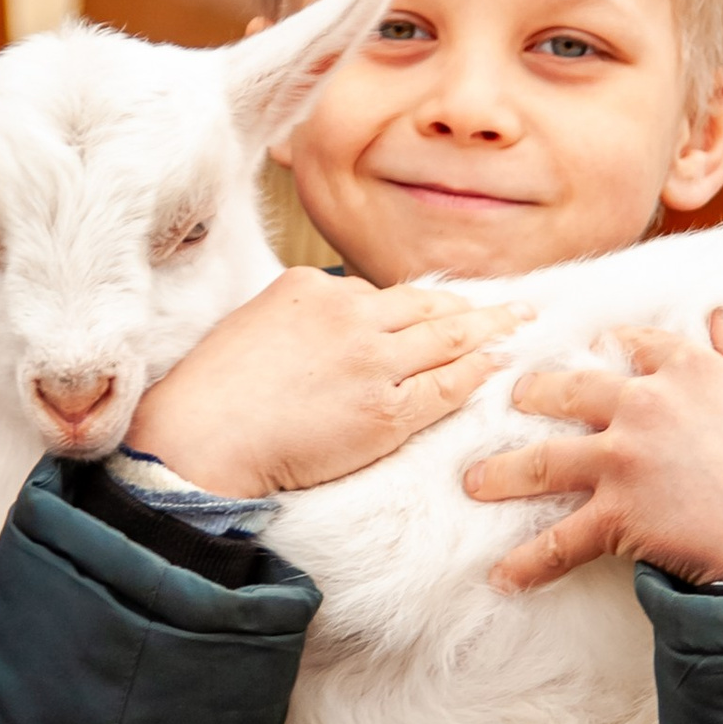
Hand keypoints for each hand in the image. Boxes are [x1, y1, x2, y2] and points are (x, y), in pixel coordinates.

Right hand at [130, 271, 512, 496]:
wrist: (201, 437)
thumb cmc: (215, 391)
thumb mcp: (255, 324)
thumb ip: (301, 317)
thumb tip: (333, 321)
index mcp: (314, 286)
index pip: (383, 293)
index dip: (424, 303)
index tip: (449, 305)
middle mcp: (349, 314)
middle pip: (427, 306)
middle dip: (474, 305)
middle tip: (515, 305)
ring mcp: (371, 361)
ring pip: (446, 339)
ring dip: (491, 331)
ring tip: (521, 327)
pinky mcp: (384, 411)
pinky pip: (445, 386)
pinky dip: (476, 374)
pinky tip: (498, 367)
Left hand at [462, 308, 722, 590]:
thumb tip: (720, 315)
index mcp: (686, 369)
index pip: (631, 347)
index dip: (605, 350)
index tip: (588, 352)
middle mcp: (643, 406)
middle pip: (568, 391)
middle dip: (532, 395)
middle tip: (510, 401)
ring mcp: (623, 460)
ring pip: (542, 461)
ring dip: (502, 473)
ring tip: (474, 482)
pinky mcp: (616, 516)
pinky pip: (559, 541)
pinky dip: (527, 563)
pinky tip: (501, 577)